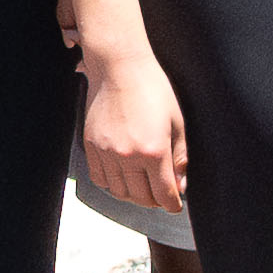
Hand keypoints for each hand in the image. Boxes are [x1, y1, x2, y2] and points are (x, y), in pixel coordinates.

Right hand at [74, 31, 188, 221]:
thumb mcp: (177, 121)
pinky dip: (112, 184)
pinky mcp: (91, 146)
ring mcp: (106, 152)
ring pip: (119, 192)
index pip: (164, 194)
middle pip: (142, 198)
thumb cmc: (152, 88)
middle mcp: (128, 156)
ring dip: (134, 195)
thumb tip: (181, 183)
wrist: (119, 67)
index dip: (172, 204)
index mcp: (154, 150)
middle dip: (155, 201)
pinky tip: (123, 177)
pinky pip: (100, 179)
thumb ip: (180, 156)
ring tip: (143, 186)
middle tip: (162, 195)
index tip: (175, 205)